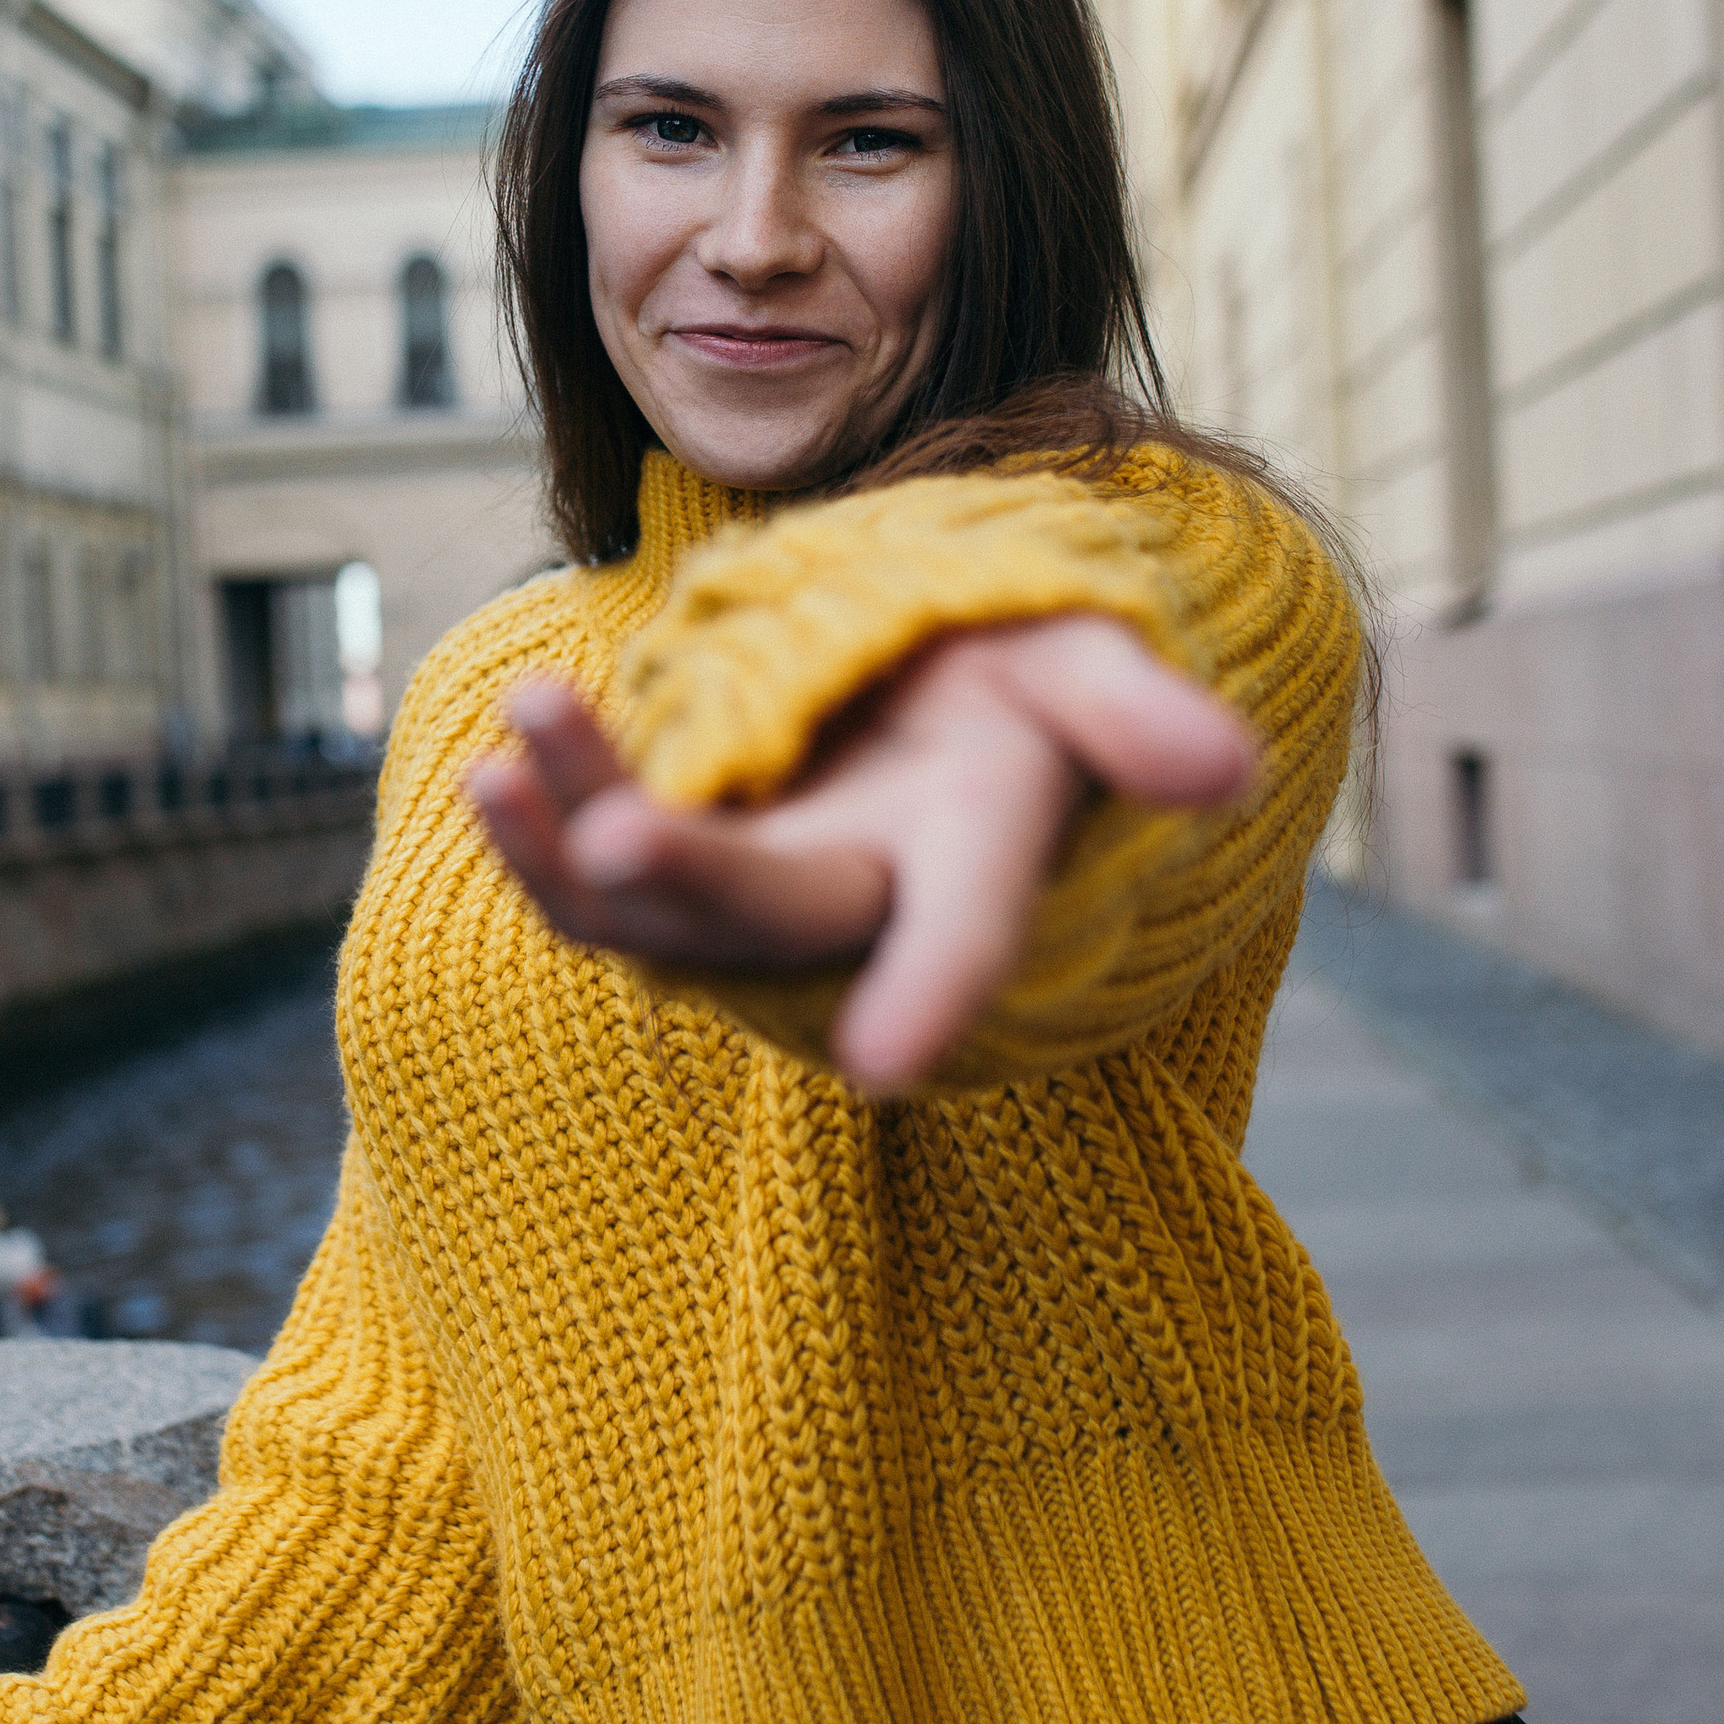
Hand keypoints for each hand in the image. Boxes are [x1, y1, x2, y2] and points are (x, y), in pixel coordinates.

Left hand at [462, 615, 1257, 1091]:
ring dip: (574, 844)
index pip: (961, 937)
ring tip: (515, 739)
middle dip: (693, 881)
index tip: (885, 1066)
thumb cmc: (1019, 659)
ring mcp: (758, 899)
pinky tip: (490, 773)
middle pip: (771, 919)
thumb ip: (1139, 714)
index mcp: (972, 857)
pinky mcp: (679, 881)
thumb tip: (1233, 771)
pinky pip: (595, 896)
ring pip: (656, 914)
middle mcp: (861, 902)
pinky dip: (538, 847)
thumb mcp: (1082, 657)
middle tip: (616, 833)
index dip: (928, 995)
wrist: (927, 682)